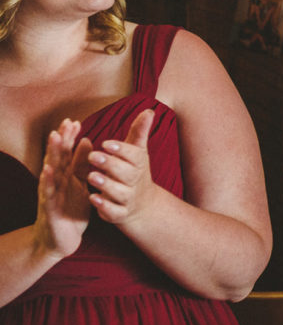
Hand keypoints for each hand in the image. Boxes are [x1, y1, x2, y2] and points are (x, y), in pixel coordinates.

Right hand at [33, 119, 92, 258]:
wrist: (60, 240)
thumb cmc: (70, 210)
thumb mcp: (80, 185)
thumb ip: (82, 165)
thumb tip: (87, 140)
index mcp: (66, 177)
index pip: (66, 153)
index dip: (70, 138)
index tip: (74, 121)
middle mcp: (56, 182)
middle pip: (58, 157)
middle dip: (61, 139)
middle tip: (65, 122)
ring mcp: (51, 194)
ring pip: (51, 170)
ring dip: (52, 153)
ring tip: (54, 136)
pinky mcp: (49, 208)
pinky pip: (48, 193)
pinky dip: (48, 180)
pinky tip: (47, 169)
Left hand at [87, 109, 162, 226]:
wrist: (143, 206)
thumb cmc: (133, 172)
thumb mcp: (137, 153)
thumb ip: (139, 132)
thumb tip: (149, 110)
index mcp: (139, 164)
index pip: (133, 155)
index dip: (121, 149)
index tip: (106, 143)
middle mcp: (136, 181)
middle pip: (126, 173)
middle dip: (110, 164)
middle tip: (92, 156)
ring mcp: (129, 199)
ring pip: (119, 192)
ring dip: (106, 185)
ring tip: (91, 176)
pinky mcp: (121, 214)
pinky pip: (114, 212)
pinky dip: (105, 207)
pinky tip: (93, 199)